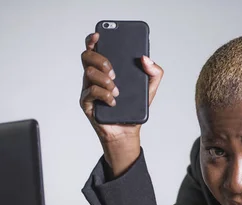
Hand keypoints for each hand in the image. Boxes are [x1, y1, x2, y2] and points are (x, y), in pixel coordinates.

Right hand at [79, 32, 163, 176]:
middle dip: (101, 60)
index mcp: (107, 69)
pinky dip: (104, 95)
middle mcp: (95, 76)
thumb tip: (146, 58)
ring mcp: (89, 88)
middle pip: (87, 56)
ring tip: (117, 90)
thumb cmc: (134, 108)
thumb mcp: (150, 89)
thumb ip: (154, 72)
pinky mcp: (86, 102)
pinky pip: (90, 91)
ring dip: (105, 79)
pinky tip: (113, 101)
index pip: (95, 48)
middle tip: (114, 72)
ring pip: (88, 72)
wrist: (128, 131)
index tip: (100, 36)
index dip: (94, 39)